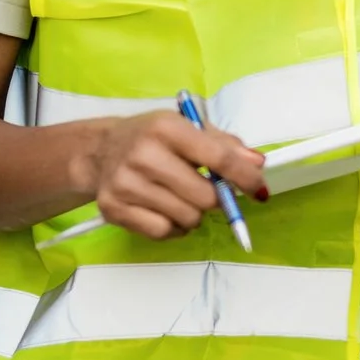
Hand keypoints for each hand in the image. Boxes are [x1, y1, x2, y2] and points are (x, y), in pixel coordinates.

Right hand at [66, 111, 267, 240]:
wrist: (100, 151)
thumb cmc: (152, 138)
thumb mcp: (187, 128)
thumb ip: (225, 145)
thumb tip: (256, 164)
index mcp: (166, 127)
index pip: (218, 157)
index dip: (244, 177)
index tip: (259, 190)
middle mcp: (143, 154)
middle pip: (205, 197)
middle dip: (216, 199)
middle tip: (207, 191)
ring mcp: (125, 184)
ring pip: (187, 218)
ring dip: (194, 214)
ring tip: (181, 198)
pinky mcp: (114, 209)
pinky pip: (163, 232)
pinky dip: (174, 227)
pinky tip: (166, 210)